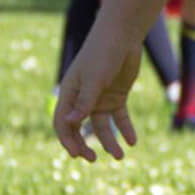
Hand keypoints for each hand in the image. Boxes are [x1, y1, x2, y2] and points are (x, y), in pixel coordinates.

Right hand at [53, 32, 143, 161]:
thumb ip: (84, 102)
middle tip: (92, 159)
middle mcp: (83, 98)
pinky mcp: (117, 96)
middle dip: (84, 145)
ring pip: (102, 126)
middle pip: (79, 128)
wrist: (122, 36)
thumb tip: (69, 123)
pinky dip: (125, 129)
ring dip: (109, 142)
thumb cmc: (102, 53)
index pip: (63, 123)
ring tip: (120, 156)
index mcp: (70, 93)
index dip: (68, 140)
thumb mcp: (94, 79)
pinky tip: (132, 141)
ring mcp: (100, 98)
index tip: (78, 154)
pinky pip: (120, 118)